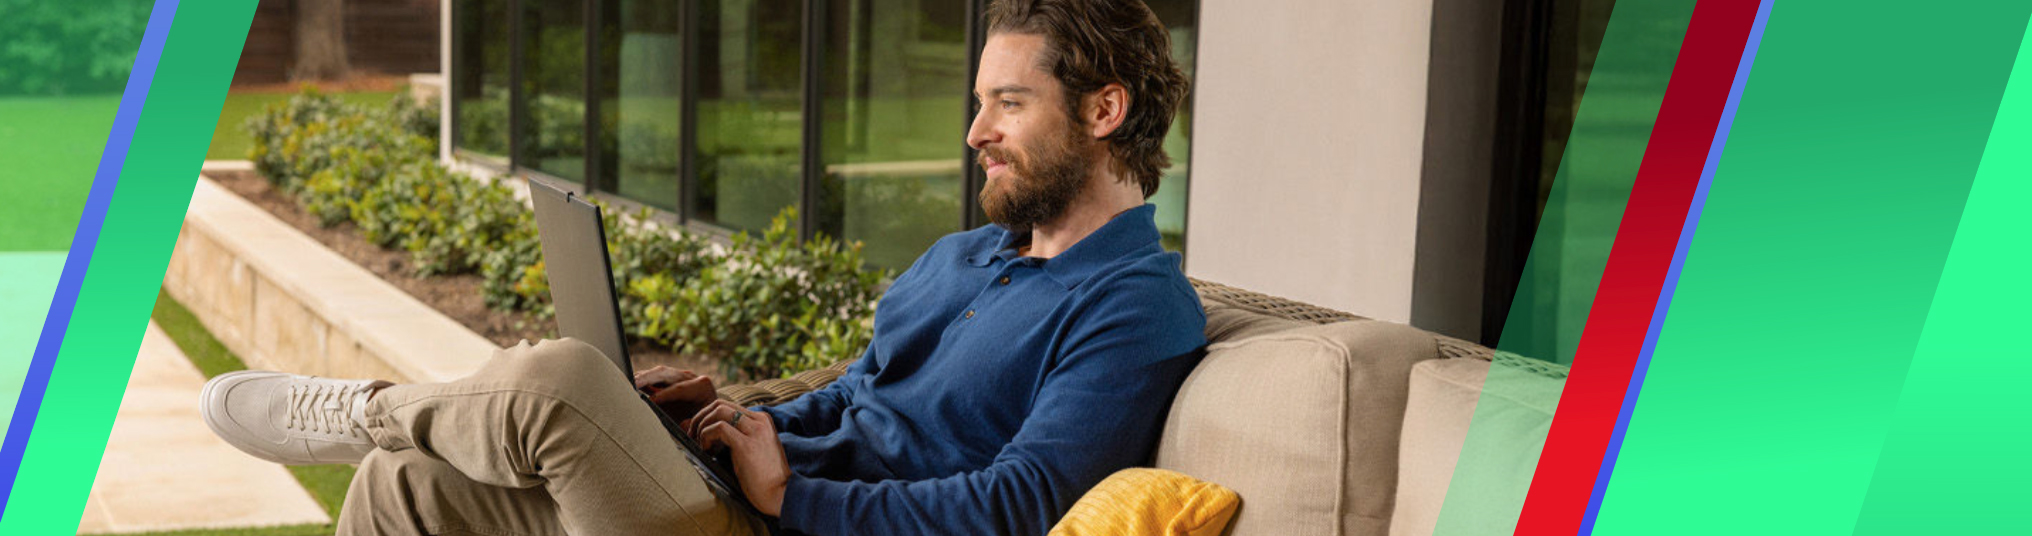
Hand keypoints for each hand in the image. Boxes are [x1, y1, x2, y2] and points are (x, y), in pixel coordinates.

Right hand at [634, 366, 715, 420]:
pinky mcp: (666, 379)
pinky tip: (628, 385)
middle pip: (665, 373)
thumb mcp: (699, 425)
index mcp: (702, 387)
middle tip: (632, 383)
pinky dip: (640, 380)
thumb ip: (691, 425)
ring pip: (656, 373)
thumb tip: (683, 426)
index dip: (664, 395)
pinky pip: (651, 377)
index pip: (679, 388)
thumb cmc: (702, 424)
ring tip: (625, 383)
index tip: (651, 401)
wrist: (707, 416)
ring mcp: (677, 375)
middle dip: (647, 378)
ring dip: (640, 378)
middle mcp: (689, 377)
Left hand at [695, 400, 788, 516]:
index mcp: (762, 420)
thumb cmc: (764, 477)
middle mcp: (760, 421)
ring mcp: (755, 430)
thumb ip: (733, 438)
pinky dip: (707, 436)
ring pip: (719, 411)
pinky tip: (707, 451)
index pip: (728, 406)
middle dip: (701, 417)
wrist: (780, 493)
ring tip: (700, 444)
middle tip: (692, 434)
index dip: (708, 416)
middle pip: (721, 404)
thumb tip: (702, 431)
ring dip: (702, 426)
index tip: (698, 431)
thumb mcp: (752, 450)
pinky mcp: (746, 444)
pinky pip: (719, 428)